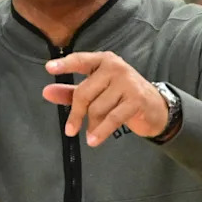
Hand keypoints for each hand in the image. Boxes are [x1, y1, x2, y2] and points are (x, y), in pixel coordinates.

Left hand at [43, 52, 168, 146]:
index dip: (64, 65)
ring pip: (97, 108)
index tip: (49, 68)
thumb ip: (70, 92)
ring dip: (92, 125)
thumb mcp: (95, 92)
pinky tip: (93, 140)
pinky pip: (112, 118)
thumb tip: (46, 92)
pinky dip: (101, 131)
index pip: (80, 60)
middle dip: (76, 114)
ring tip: (92, 132)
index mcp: (103, 61)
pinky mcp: (136, 99)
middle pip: (84, 93)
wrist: (154, 107)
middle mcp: (115, 67)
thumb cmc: (121, 96)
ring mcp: (127, 82)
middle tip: (70, 129)